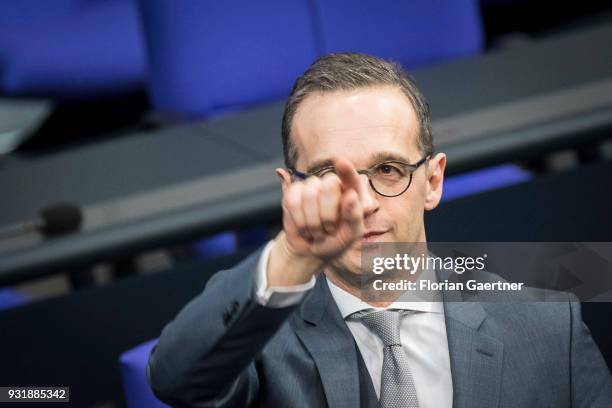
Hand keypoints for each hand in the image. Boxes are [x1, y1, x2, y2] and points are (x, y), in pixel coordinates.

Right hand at [268, 158, 365, 286]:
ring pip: (310, 194)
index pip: (352, 179)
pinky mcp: (294, 192)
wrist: (311, 251)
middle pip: (329, 185)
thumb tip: (350, 195)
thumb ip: (355, 217)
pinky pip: (293, 200)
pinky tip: (304, 227)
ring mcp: (313, 186)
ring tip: (317, 231)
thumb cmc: (336, 241)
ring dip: (312, 222)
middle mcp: (333, 185)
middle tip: (329, 230)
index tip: (341, 163)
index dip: (346, 171)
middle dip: (327, 214)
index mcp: (352, 192)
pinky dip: (298, 220)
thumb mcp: (351, 235)